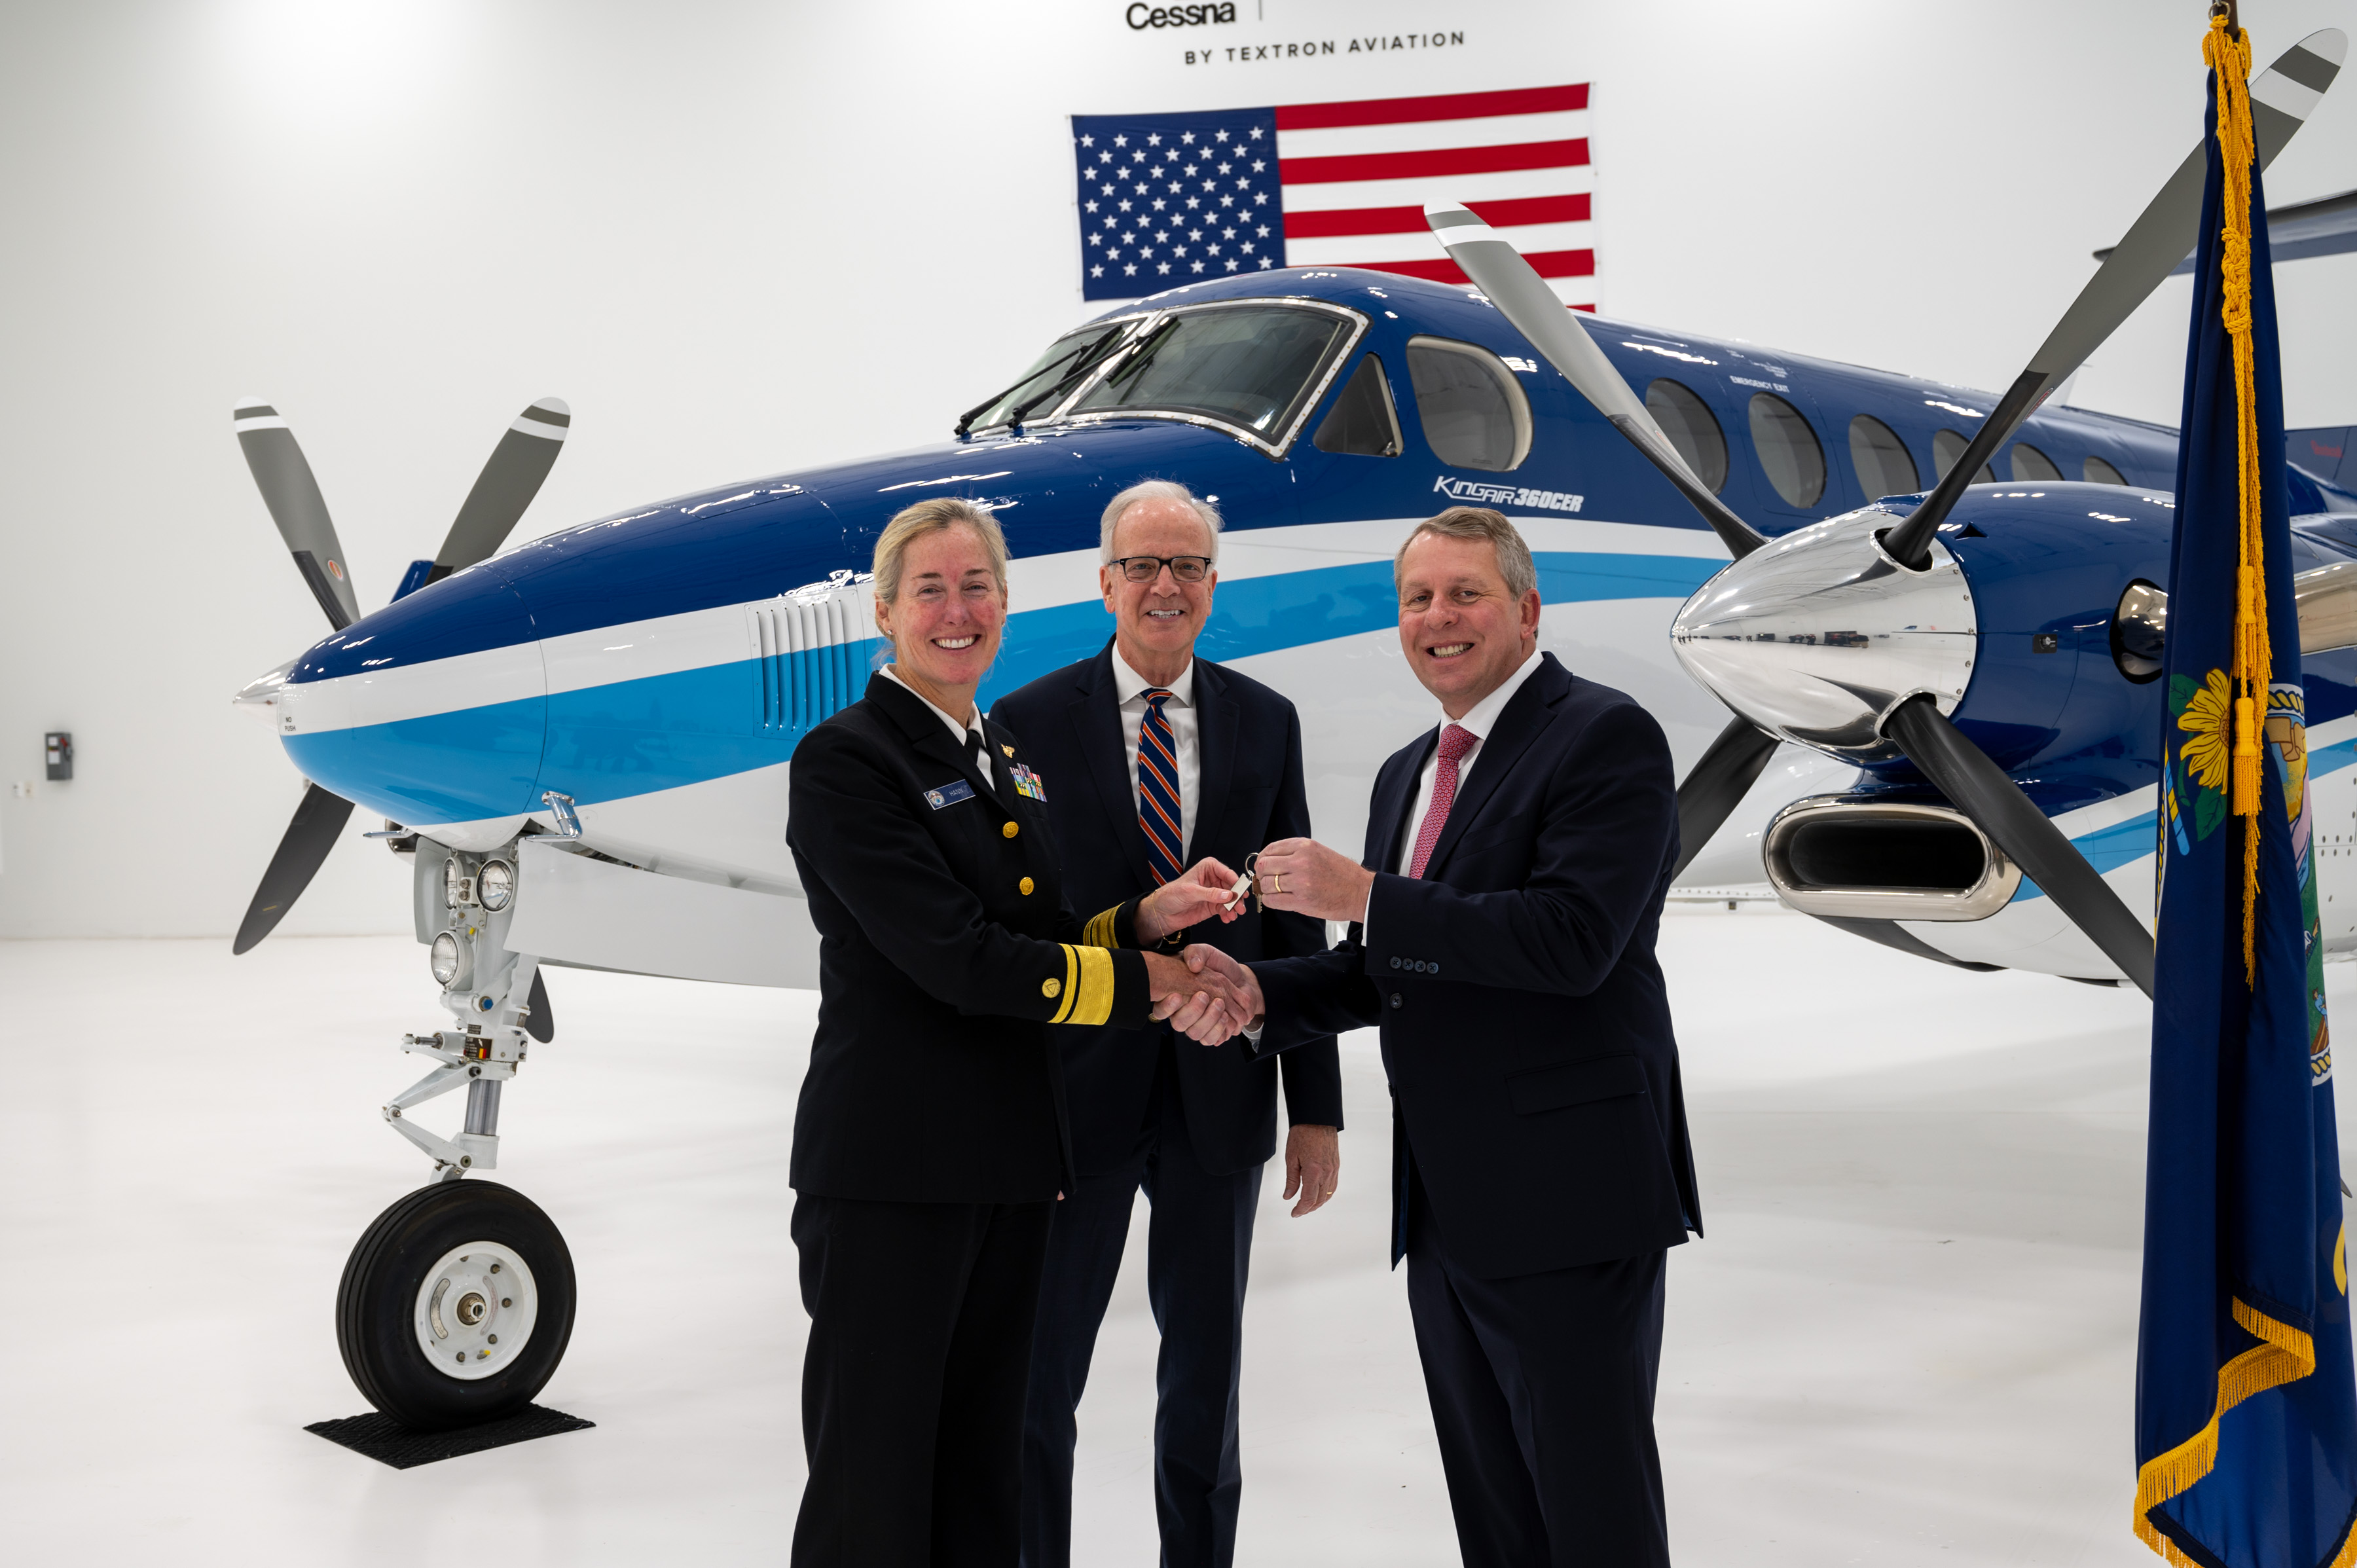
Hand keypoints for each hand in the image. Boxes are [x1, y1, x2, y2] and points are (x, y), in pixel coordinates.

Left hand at [1137, 856, 1245, 942]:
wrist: (1162, 913)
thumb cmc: (1171, 895)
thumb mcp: (1190, 892)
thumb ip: (1210, 894)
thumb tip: (1227, 895)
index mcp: (1208, 868)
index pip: (1227, 873)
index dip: (1235, 882)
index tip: (1240, 892)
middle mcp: (1213, 879)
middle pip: (1232, 887)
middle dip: (1237, 897)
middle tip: (1239, 907)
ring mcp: (1215, 893)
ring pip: (1231, 899)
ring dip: (1234, 907)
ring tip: (1233, 915)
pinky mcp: (1213, 905)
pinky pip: (1225, 909)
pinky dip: (1228, 914)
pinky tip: (1227, 918)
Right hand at [1142, 949, 1250, 1042]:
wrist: (1241, 980)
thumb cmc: (1218, 966)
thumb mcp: (1206, 953)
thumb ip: (1196, 953)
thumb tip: (1193, 966)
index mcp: (1174, 996)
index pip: (1160, 1009)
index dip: (1166, 1006)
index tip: (1177, 996)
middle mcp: (1182, 1014)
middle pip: (1178, 1024)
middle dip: (1193, 1011)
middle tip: (1204, 995)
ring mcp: (1196, 1025)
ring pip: (1195, 1034)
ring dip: (1208, 1020)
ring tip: (1220, 1003)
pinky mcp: (1211, 1033)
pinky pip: (1210, 1040)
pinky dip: (1219, 1029)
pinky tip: (1225, 1016)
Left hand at [1252, 838, 1375, 924]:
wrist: (1360, 892)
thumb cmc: (1342, 874)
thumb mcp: (1319, 852)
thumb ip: (1295, 853)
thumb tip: (1270, 860)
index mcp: (1305, 846)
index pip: (1270, 849)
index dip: (1262, 858)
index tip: (1262, 865)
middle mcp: (1301, 861)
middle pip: (1264, 865)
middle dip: (1262, 874)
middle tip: (1265, 879)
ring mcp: (1300, 881)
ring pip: (1267, 884)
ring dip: (1266, 889)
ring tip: (1275, 891)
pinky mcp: (1301, 900)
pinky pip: (1273, 901)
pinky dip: (1270, 901)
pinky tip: (1276, 900)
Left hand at [1283, 1124, 1338, 1216]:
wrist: (1317, 1119)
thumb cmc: (1302, 1135)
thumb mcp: (1291, 1157)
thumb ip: (1291, 1180)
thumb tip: (1288, 1196)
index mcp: (1313, 1171)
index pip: (1308, 1199)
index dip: (1301, 1209)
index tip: (1294, 1213)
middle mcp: (1326, 1173)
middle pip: (1319, 1200)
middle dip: (1308, 1209)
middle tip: (1298, 1211)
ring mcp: (1334, 1169)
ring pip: (1328, 1195)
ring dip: (1318, 1203)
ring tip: (1307, 1205)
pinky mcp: (1336, 1165)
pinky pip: (1333, 1186)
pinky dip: (1326, 1194)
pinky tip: (1318, 1195)